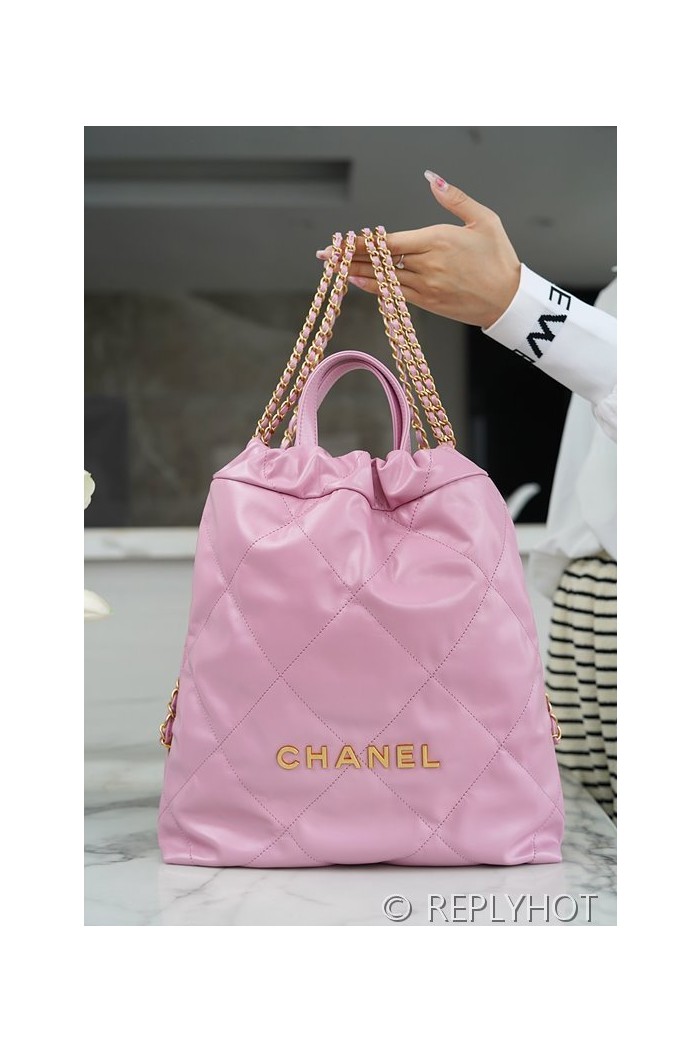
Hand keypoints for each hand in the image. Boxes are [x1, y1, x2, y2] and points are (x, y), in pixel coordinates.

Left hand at [317, 172, 521, 328]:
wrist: (509, 301)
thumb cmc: (499, 258)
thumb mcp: (484, 220)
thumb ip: (455, 198)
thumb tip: (431, 177)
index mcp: (437, 241)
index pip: (389, 241)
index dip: (361, 241)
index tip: (341, 238)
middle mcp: (427, 265)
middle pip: (379, 260)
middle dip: (349, 257)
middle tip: (324, 254)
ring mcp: (425, 287)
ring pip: (382, 279)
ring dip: (355, 273)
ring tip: (332, 268)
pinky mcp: (427, 303)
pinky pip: (393, 294)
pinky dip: (373, 288)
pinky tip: (356, 282)